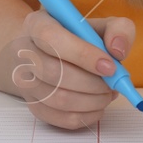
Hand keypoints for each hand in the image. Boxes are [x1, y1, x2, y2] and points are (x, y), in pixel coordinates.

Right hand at [0, 11, 135, 130]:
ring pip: (57, 99)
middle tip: (113, 84)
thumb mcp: (100, 25)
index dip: (82, 54)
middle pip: (54, 72)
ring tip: (107, 94)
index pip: (52, 38)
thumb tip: (118, 50)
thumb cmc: (78, 38)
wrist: (50, 54)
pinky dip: (86, 116)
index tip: (110, 67)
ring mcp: (24, 82)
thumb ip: (117, 29)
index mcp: (37, 24)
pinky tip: (97, 105)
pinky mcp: (33, 105)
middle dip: (91, 83)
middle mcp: (24, 52)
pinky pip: (59, 118)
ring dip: (91, 101)